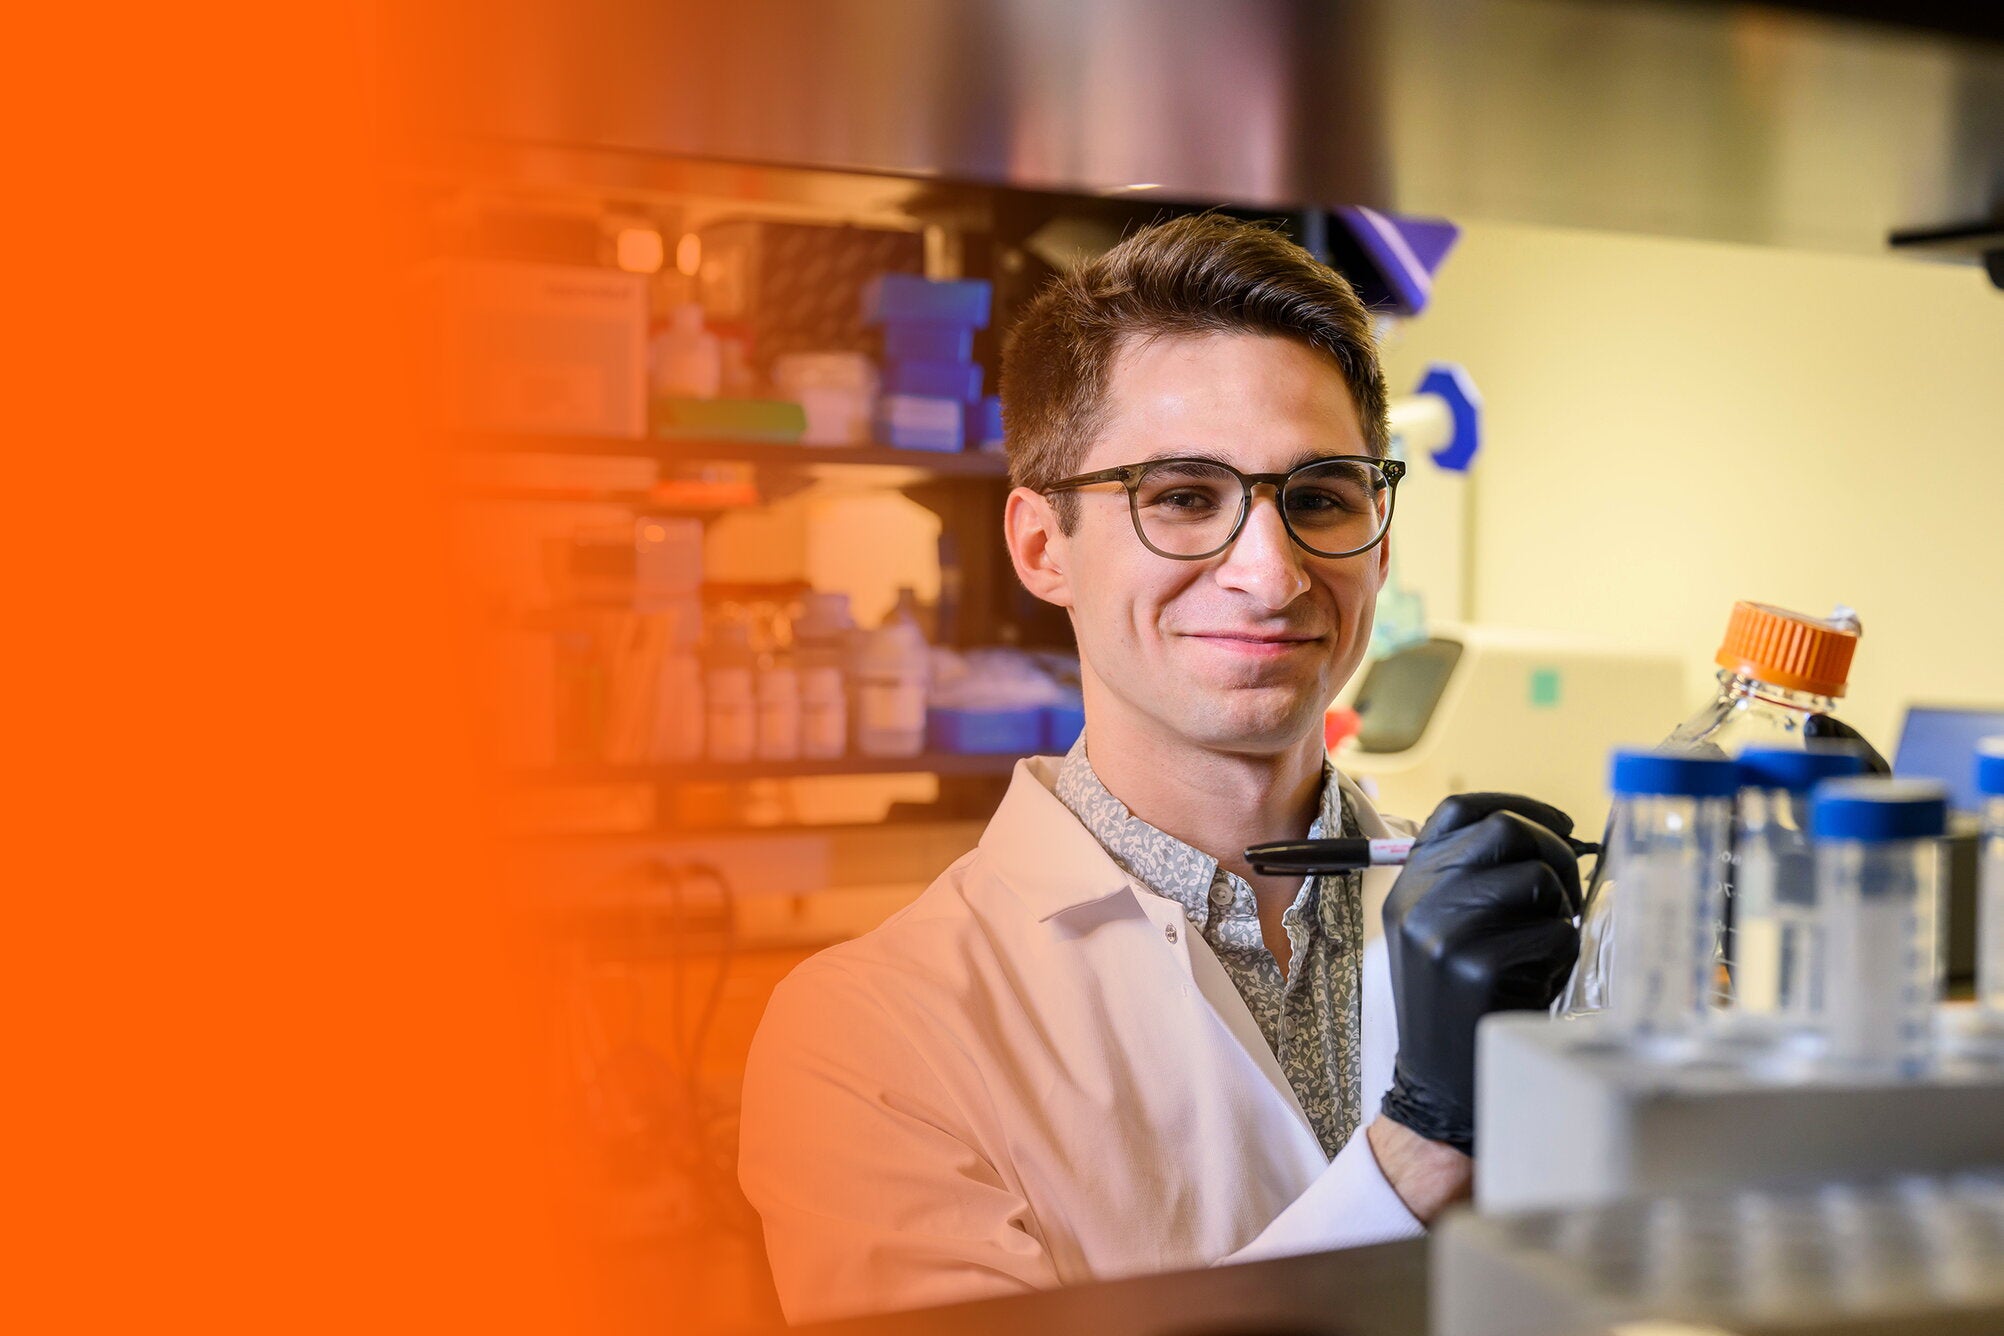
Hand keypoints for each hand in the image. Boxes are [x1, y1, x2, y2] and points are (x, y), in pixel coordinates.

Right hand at [1379, 793, 1582, 1155]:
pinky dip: (1562, 951)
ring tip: (1548, 941)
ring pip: (1535, 877)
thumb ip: (1476, 878)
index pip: (1461, 809)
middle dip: (1556, 852)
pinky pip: (1553, 931)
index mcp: (1408, 883)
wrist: (1438, 1087)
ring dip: (1560, 906)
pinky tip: (1541, 977)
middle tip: (1567, 891)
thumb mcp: (1444, 929)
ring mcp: (1441, 933)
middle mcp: (1417, 899)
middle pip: (1505, 831)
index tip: (1560, 824)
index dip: (1520, 806)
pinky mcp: (1474, 969)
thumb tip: (1550, 834)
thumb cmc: (1460, 1002)